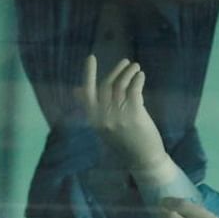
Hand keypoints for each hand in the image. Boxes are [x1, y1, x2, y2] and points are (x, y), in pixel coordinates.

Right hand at [76, 55, 169, 173]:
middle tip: (126, 62)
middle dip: (116, 71)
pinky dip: (137, 80)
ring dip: (129, 73)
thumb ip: (92, 108)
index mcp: (94, 119)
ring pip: (121, 86)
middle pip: (107, 86)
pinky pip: (134, 90)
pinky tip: (141, 76)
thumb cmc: (123, 142)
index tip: (91, 58)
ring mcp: (118, 116)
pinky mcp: (134, 114)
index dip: (88, 74)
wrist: (142, 159)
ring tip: (136, 67)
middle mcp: (103, 116)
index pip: (88, 93)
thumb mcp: (102, 126)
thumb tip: (76, 90)